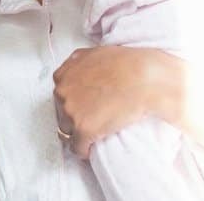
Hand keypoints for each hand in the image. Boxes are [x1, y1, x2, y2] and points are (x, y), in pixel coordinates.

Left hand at [53, 46, 177, 158]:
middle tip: (93, 119)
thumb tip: (75, 69)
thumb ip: (78, 63)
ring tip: (95, 134)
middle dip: (75, 117)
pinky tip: (93, 148)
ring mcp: (71, 112)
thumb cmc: (126, 63)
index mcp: (63, 75)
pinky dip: (84, 150)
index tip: (83, 108)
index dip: (73, 103)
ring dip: (79, 133)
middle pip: (62, 113)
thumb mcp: (93, 53)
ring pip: (67, 131)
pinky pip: (77, 148)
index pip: (60, 96)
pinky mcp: (83, 130)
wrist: (144, 78)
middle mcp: (62, 92)